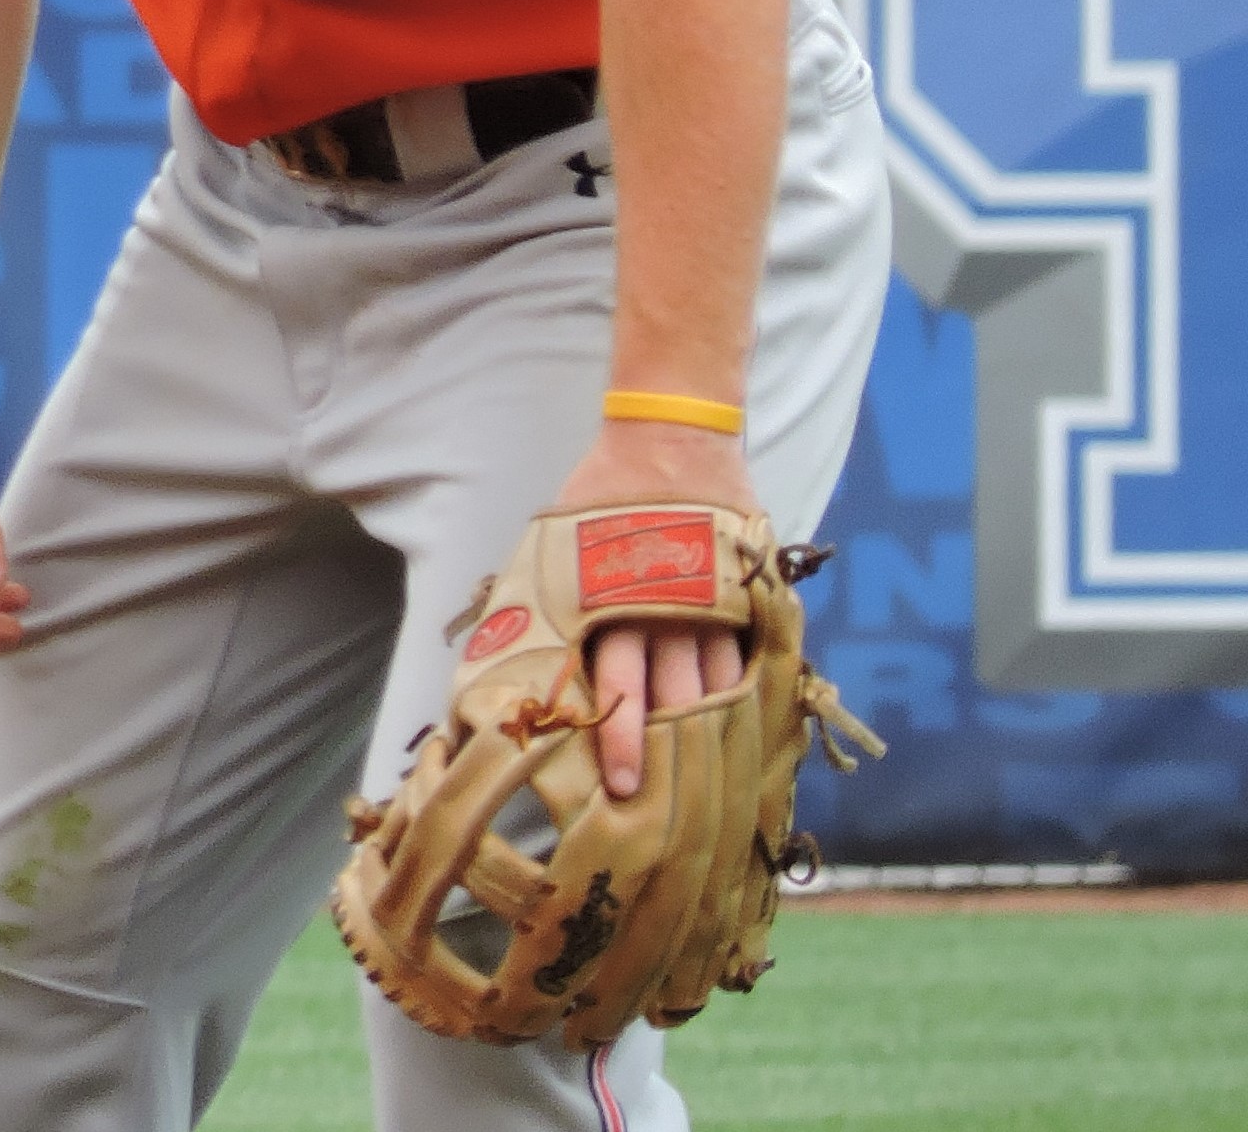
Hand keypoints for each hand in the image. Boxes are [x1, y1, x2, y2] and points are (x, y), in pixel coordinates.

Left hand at [554, 417, 757, 799]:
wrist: (668, 438)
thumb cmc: (599, 499)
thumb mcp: (555, 546)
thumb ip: (540, 604)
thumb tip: (497, 661)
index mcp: (612, 600)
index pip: (614, 685)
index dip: (619, 739)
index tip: (620, 788)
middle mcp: (664, 608)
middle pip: (669, 696)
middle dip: (666, 754)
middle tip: (664, 808)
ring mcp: (712, 602)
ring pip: (715, 683)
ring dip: (711, 735)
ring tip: (712, 785)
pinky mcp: (745, 593)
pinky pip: (751, 655)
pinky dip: (751, 695)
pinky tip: (751, 733)